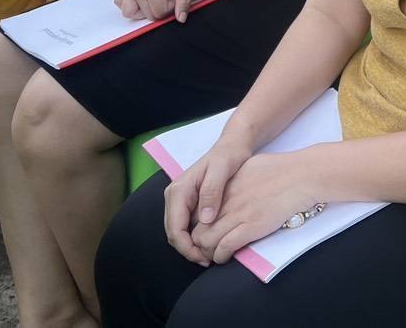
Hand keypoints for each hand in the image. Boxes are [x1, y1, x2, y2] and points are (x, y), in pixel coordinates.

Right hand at [163, 134, 253, 265]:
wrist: (232, 144)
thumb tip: (205, 219)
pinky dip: (194, 236)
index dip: (187, 247)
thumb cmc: (229, 155)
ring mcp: (180, 198)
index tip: (203, 258)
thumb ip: (212, 192)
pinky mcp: (188, 201)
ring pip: (178, 230)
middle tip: (207, 261)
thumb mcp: (222, 169)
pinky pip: (186, 224)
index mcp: (179, 190)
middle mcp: (174, 195)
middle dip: (187, 250)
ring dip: (190, 245)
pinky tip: (210, 241)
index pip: (175, 228)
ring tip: (209, 255)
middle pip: (173, 232)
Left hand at [189, 151, 323, 265]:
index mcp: (226, 185)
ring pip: (206, 241)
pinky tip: (224, 258)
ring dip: (207, 252)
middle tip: (205, 249)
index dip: (198, 224)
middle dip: (198, 242)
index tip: (204, 231)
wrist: (302, 175)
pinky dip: (220, 256)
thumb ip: (237, 180)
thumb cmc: (283, 169)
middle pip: (197, 227)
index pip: (198, 210)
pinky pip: (224, 247)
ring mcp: (237, 214)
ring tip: (213, 256)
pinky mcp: (250, 227)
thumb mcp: (251, 168)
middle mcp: (226, 201)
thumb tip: (234, 188)